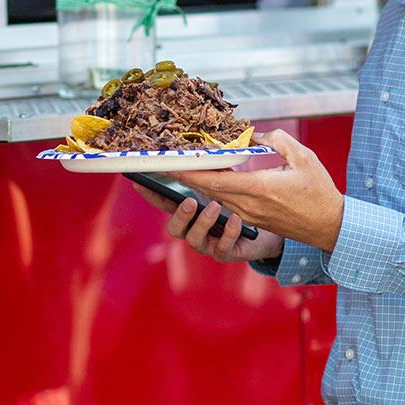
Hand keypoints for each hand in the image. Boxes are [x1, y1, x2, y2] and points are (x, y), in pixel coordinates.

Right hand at [132, 183, 283, 262]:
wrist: (265, 232)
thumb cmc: (240, 205)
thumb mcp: (225, 186)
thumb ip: (213, 173)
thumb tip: (204, 150)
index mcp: (189, 212)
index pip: (164, 203)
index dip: (150, 194)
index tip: (139, 181)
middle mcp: (192, 230)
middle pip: (173, 228)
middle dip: (179, 215)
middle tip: (190, 201)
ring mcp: (207, 244)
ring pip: (193, 239)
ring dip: (202, 222)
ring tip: (216, 206)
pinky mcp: (224, 253)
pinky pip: (222, 248)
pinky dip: (228, 233)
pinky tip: (235, 220)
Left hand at [169, 129, 344, 250]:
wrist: (331, 226)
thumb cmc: (319, 191)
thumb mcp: (303, 157)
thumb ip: (277, 140)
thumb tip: (254, 134)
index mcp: (259, 189)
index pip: (215, 181)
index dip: (191, 172)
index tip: (171, 164)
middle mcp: (250, 205)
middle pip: (210, 189)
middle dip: (189, 176)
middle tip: (171, 162)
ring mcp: (251, 215)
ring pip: (218, 196)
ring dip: (203, 182)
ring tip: (190, 165)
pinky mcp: (255, 219)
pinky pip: (229, 202)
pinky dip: (218, 189)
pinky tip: (215, 177)